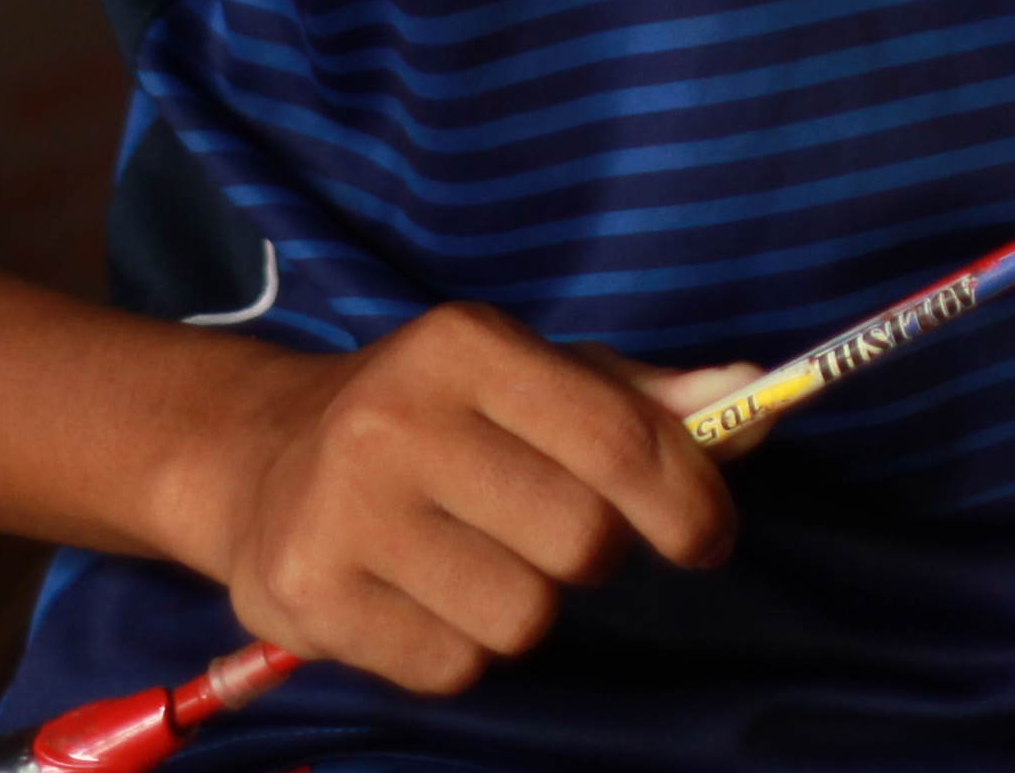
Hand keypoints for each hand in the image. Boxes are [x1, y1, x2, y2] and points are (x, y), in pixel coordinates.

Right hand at [185, 304, 740, 692]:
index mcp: (464, 345)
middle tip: (544, 533)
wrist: (260, 455)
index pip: (618, 438)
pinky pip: (452, 668)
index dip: (688, 501)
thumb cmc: (437, 416)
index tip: (706, 535)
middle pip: (582, 543)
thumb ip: (647, 401)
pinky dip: (456, 649)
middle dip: (591, 555)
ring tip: (469, 559)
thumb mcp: (534, 381)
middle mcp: (396, 418)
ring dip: (522, 607)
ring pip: (523, 619)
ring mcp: (344, 510)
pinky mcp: (310, 595)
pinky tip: (415, 596)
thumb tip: (754, 393)